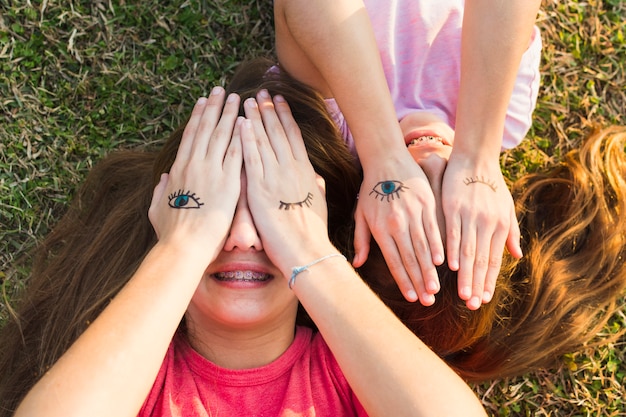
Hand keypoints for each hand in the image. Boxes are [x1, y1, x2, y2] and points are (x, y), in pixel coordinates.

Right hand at [148, 88, 242, 262]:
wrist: (184, 246)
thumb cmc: (170, 233)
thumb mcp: (156, 208)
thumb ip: (161, 190)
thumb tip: (164, 178)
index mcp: (179, 169)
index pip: (190, 136)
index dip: (197, 117)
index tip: (202, 102)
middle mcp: (194, 165)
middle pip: (206, 129)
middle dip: (214, 107)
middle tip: (221, 90)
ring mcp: (212, 171)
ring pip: (221, 136)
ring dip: (229, 115)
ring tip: (236, 98)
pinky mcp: (229, 182)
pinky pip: (236, 153)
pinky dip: (241, 136)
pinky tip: (247, 122)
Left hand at [241, 90, 333, 275]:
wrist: (306, 251)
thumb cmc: (313, 233)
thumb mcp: (320, 204)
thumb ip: (316, 187)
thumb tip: (316, 177)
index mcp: (305, 171)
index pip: (294, 136)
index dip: (285, 116)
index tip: (280, 101)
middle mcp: (291, 169)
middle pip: (278, 132)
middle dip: (269, 110)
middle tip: (261, 91)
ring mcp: (275, 177)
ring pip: (264, 140)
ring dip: (255, 118)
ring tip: (248, 100)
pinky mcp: (259, 188)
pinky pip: (251, 158)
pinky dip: (246, 139)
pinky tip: (240, 123)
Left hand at [353, 150, 444, 304]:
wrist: (386, 159)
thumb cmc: (371, 190)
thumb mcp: (361, 214)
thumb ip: (361, 240)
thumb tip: (357, 264)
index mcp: (380, 228)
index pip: (394, 260)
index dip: (403, 280)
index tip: (411, 297)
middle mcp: (397, 222)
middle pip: (410, 258)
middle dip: (420, 281)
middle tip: (428, 300)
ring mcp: (413, 212)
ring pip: (424, 246)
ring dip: (430, 270)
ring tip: (436, 287)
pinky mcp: (427, 203)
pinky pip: (434, 229)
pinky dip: (438, 246)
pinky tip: (443, 261)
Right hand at [441, 154, 521, 309]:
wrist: (476, 159)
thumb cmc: (492, 184)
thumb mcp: (506, 207)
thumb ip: (511, 232)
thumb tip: (516, 256)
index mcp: (500, 226)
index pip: (493, 260)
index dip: (489, 281)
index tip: (484, 299)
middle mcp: (487, 223)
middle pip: (480, 260)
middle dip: (476, 285)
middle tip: (472, 305)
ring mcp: (470, 216)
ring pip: (466, 251)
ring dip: (464, 275)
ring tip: (461, 294)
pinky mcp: (453, 207)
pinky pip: (452, 233)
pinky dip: (451, 250)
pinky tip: (448, 266)